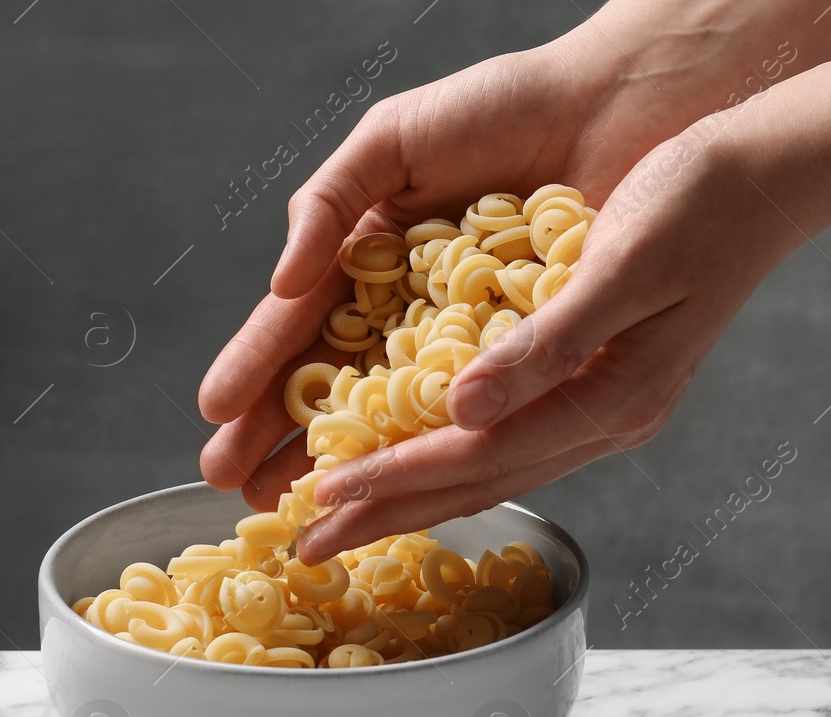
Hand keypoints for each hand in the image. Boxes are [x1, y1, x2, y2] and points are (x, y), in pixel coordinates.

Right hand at [195, 13, 770, 513]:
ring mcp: (464, 340)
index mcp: (366, 260)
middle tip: (236, 487)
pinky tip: (395, 476)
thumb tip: (282, 282)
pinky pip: (474, 408)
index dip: (256, 374)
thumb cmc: (502, 108)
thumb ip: (328, 201)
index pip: (298, 328)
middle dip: (281, 439)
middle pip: (332, 386)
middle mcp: (409, 311)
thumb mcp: (392, 140)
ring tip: (299, 501)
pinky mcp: (524, 357)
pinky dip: (433, 443)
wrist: (614, 102)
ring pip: (392, 411)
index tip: (216, 419)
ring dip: (348, 459)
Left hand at [299, 122, 808, 561]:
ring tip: (344, 519)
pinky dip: (450, 460)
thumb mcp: (625, 264)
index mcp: (612, 397)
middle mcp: (607, 418)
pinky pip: (509, 442)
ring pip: (489, 470)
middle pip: (476, 483)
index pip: (478, 456)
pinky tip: (416, 462)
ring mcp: (606, 408)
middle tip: (306, 545)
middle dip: (387, 514)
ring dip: (411, 497)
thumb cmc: (700, 202)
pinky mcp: (600, 385)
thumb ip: (546, 346)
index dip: (395, 478)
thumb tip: (464, 410)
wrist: (770, 175)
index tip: (321, 496)